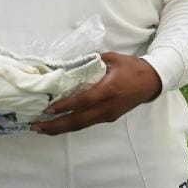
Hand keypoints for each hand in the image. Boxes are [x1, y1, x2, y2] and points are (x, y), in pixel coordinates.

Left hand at [30, 52, 161, 135]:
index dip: (66, 106)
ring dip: (61, 129)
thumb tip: (71, 65)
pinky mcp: (109, 118)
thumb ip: (92, 61)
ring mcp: (109, 115)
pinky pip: (87, 123)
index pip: (84, 101)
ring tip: (42, 129)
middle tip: (36, 126)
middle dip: (56, 126)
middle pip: (79, 120)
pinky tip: (60, 124)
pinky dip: (72, 125)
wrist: (152, 81)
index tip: (48, 109)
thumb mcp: (112, 58)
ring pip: (81, 125)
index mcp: (109, 89)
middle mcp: (107, 106)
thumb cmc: (132, 67)